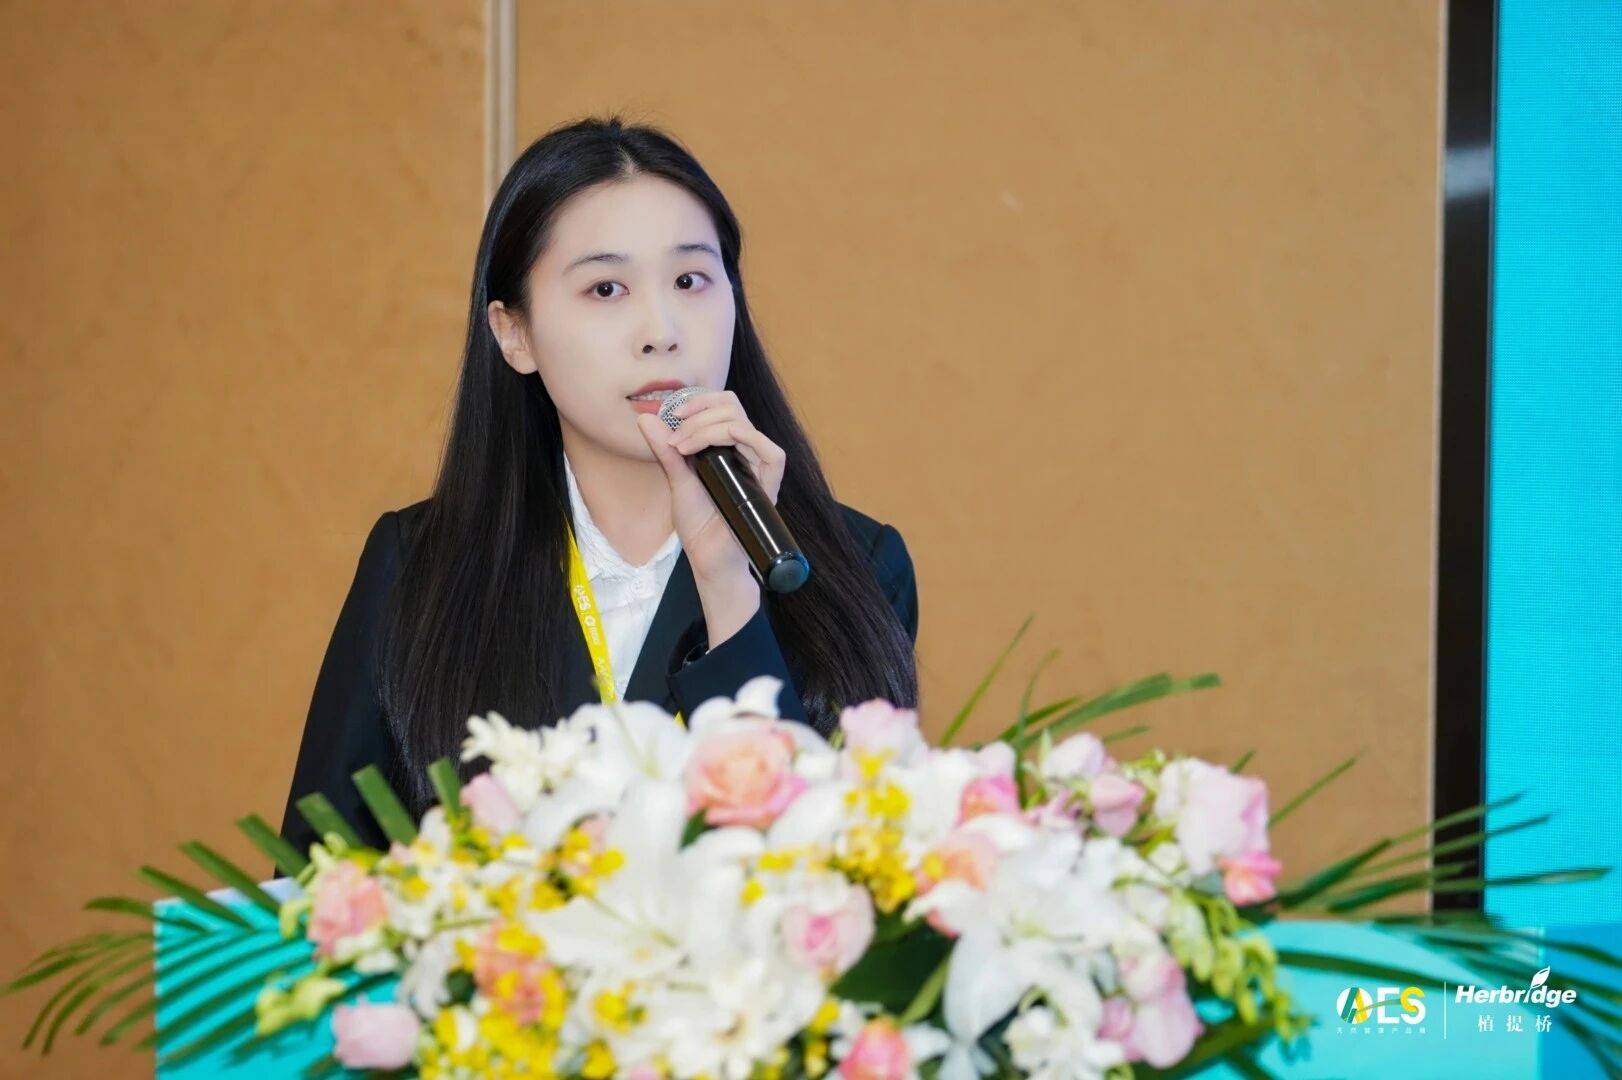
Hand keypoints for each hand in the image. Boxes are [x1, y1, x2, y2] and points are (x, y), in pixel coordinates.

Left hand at [635, 390, 787, 640]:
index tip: (672, 414)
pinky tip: (723, 442)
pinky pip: (773, 454)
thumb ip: (665, 450)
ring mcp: (757, 468)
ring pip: (744, 424)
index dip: (699, 400)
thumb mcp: (676, 480)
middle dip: (699, 413)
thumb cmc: (699, 524)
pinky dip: (749, 439)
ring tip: (683, 448)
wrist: (708, 558)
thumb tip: (646, 418)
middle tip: (675, 437)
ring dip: (708, 427)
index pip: (723, 405)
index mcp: (726, 447)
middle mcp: (744, 452)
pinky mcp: (767, 487)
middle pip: (732, 407)